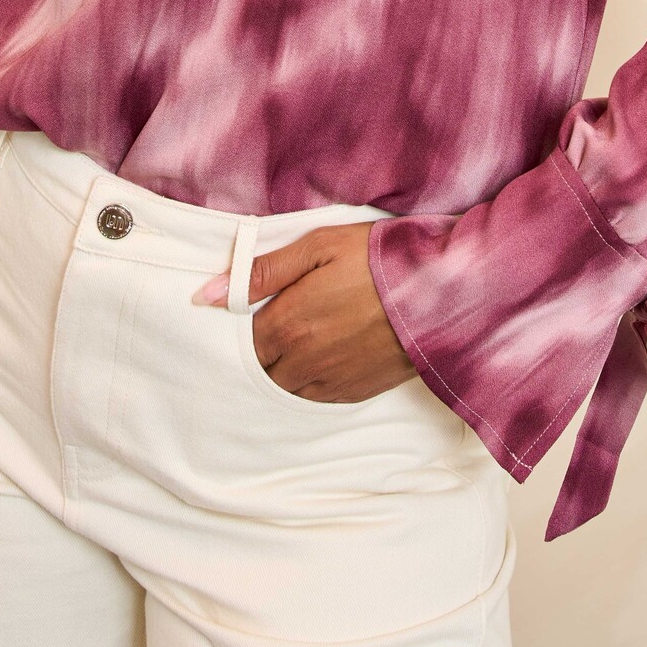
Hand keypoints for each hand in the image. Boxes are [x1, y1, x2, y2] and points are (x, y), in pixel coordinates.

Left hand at [192, 221, 418, 401]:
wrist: (439, 292)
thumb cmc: (376, 259)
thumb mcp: (318, 247)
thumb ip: (261, 271)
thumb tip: (207, 294)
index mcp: (289, 323)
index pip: (244, 342)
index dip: (243, 328)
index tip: (253, 312)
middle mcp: (304, 361)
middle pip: (262, 370)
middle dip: (263, 351)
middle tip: (278, 324)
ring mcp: (332, 381)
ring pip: (288, 389)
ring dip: (285, 369)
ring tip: (301, 341)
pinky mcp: (357, 392)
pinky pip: (317, 398)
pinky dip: (310, 383)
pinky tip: (322, 358)